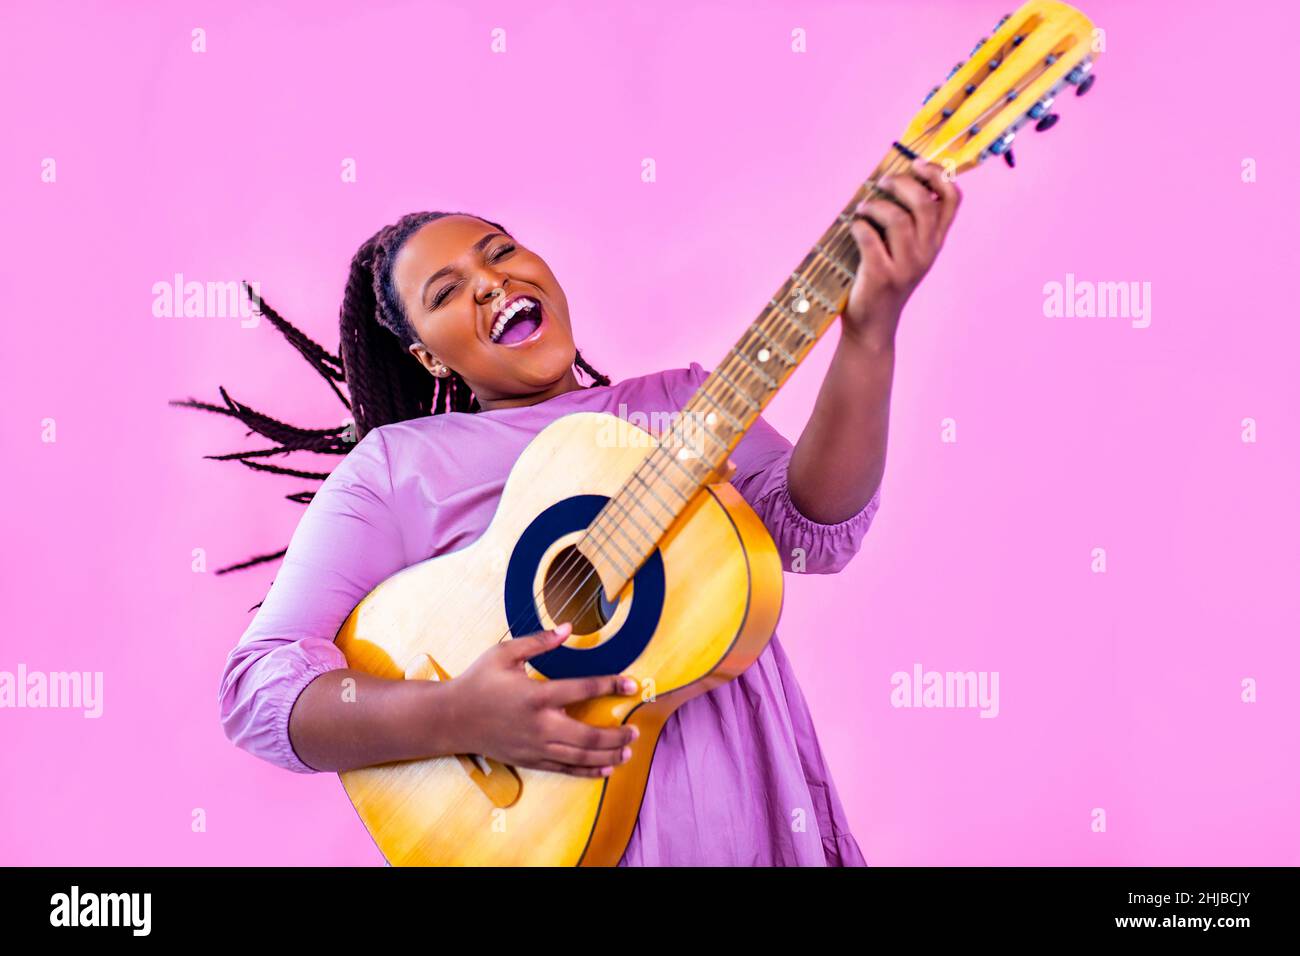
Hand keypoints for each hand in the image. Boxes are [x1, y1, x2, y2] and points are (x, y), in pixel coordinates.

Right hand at [444, 622, 640, 776]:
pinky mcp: (530, 760)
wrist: (451, 718)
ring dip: (608, 755)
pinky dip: (588, 771)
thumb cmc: (478, 681)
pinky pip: (565, 769)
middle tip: (635, 731)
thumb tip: (567, 627)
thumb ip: (539, 642)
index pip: (582, 690)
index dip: (610, 685)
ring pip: (579, 757)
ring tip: (628, 751)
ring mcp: (535, 746)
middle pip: (588, 735)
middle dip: (616, 735)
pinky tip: (606, 769)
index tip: (631, 684)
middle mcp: (539, 725)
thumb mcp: (504, 653)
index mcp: (536, 695)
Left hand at [842, 159, 960, 351]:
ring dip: (876, 205)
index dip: (938, 175)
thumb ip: (907, 223)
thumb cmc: (883, 282)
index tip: (917, 164)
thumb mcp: (905, 252)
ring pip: (898, 218)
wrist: (873, 327)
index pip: (953, 200)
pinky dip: (859, 226)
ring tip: (863, 207)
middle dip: (902, 183)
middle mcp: (926, 253)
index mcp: (935, 243)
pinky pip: (870, 238)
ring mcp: (906, 266)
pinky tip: (854, 227)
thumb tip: (889, 181)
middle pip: (924, 203)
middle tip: (883, 182)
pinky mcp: (882, 276)